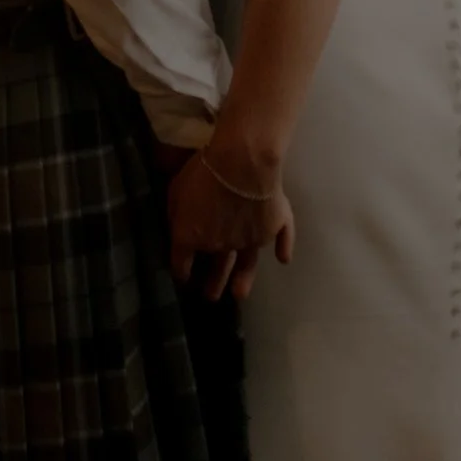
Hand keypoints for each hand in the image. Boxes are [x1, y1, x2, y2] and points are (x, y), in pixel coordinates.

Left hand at [167, 147, 293, 303]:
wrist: (241, 164)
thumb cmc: (203, 173)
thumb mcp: (176, 191)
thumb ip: (177, 214)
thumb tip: (180, 228)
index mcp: (191, 238)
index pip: (182, 263)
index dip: (182, 273)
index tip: (184, 278)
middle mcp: (220, 246)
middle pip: (216, 269)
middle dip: (213, 283)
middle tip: (211, 296)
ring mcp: (249, 240)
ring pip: (246, 264)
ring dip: (243, 279)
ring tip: (240, 294)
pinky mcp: (272, 228)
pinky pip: (282, 240)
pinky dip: (284, 248)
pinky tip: (284, 258)